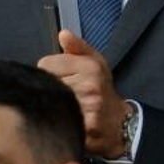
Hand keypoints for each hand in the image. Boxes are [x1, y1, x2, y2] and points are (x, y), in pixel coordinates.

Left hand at [38, 30, 128, 158]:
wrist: (118, 122)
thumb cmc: (102, 90)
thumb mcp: (95, 62)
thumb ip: (77, 47)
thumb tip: (63, 34)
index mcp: (90, 67)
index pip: (45, 64)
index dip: (50, 72)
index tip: (61, 78)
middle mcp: (90, 86)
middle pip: (45, 82)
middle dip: (50, 88)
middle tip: (64, 94)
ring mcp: (88, 108)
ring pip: (48, 101)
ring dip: (51, 104)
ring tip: (65, 105)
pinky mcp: (85, 128)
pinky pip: (55, 120)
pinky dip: (55, 120)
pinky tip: (65, 118)